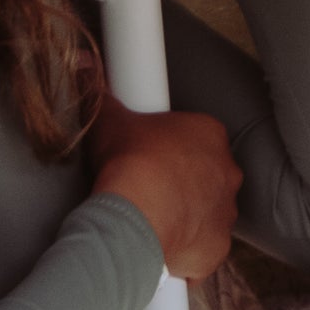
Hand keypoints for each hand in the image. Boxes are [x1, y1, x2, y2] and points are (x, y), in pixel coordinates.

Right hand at [87, 93, 242, 281]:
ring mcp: (225, 210)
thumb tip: (82, 60)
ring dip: (187, 215)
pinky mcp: (218, 246)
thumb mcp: (110, 121)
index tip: (147, 160)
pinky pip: (204, 247)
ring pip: (208, 211)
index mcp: (210, 134)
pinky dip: (187, 249)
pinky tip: (160, 245)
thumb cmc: (128, 163)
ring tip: (152, 220)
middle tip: (149, 190)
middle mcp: (228, 171)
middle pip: (205, 175)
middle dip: (181, 183)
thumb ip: (98, 91)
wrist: (135, 216)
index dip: (169, 150)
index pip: (195, 138)